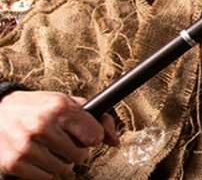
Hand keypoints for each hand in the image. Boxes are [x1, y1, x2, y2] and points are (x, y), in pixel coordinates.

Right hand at [0, 91, 118, 178]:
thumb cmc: (37, 107)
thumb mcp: (67, 103)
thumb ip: (96, 119)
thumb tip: (115, 141)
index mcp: (59, 109)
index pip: (94, 136)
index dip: (92, 137)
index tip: (84, 135)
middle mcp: (42, 127)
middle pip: (80, 155)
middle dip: (76, 150)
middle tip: (63, 142)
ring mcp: (26, 147)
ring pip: (64, 169)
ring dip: (61, 161)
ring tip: (49, 148)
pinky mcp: (14, 163)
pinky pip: (45, 177)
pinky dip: (45, 170)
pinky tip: (37, 156)